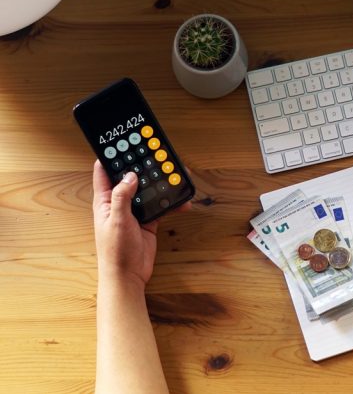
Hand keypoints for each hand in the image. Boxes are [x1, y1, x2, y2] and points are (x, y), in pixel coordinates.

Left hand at [92, 160, 190, 288]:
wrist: (128, 275)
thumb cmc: (115, 251)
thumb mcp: (117, 220)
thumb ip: (123, 196)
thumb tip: (130, 175)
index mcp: (105, 200)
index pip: (104, 171)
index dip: (111, 156)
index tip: (122, 142)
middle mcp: (119, 203)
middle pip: (131, 178)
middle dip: (142, 166)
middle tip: (155, 153)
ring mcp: (135, 212)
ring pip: (149, 190)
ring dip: (161, 183)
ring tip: (173, 174)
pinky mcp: (148, 221)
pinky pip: (161, 206)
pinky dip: (172, 203)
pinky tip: (182, 201)